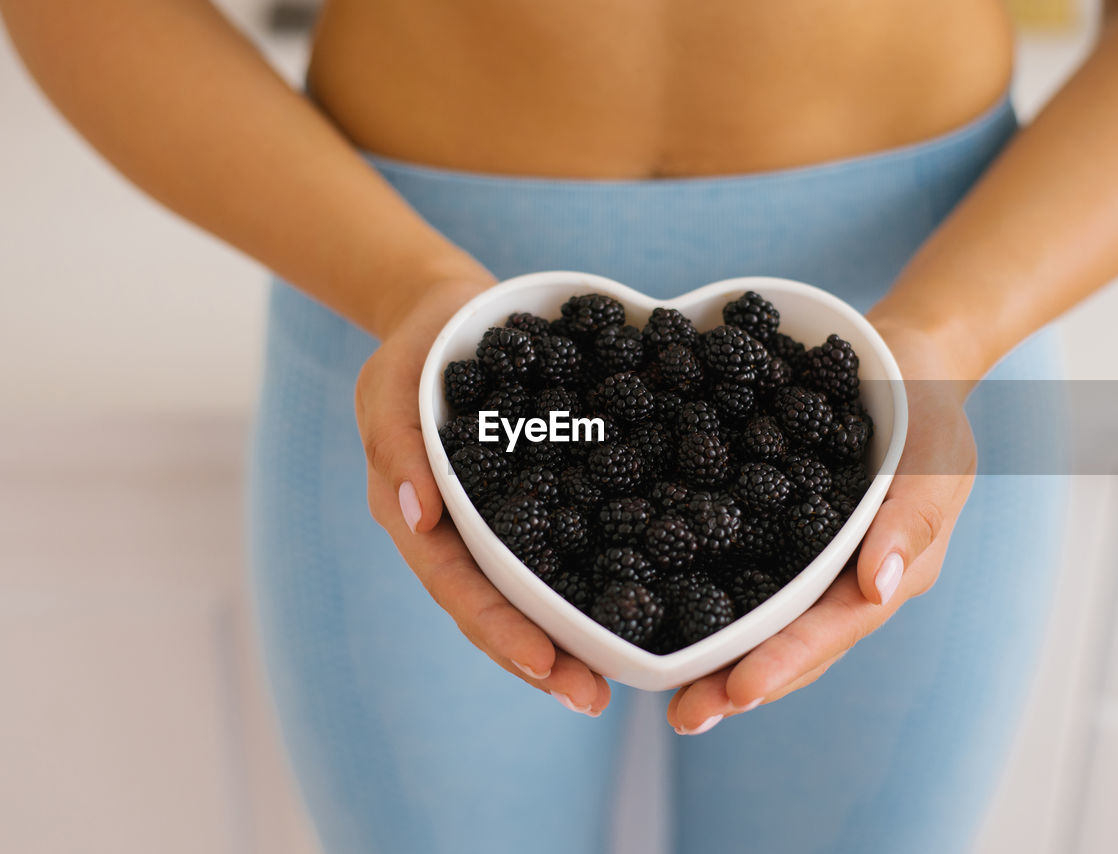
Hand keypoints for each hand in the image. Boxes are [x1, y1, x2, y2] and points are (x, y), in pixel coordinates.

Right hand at [356, 276, 612, 715]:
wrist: (454, 315)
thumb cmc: (415, 350)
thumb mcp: (391, 383)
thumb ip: (397, 444)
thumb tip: (418, 518)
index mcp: (423, 518)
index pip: (459, 588)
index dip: (499, 631)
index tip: (546, 666)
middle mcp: (464, 534)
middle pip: (501, 608)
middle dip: (545, 657)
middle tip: (594, 697)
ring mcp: (505, 521)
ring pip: (536, 590)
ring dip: (573, 633)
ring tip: (619, 674)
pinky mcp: (545, 497)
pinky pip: (570, 541)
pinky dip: (599, 573)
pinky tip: (645, 596)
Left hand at [666, 319, 976, 733]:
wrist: (902, 364)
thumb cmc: (928, 412)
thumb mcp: (936, 458)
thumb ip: (912, 521)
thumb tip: (878, 588)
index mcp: (882, 575)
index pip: (832, 630)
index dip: (786, 662)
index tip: (738, 692)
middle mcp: (839, 581)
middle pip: (788, 643)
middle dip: (738, 682)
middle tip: (684, 716)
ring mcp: (804, 560)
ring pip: (759, 618)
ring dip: (716, 654)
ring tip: (664, 691)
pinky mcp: (773, 530)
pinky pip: (738, 567)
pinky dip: (701, 591)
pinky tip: (656, 608)